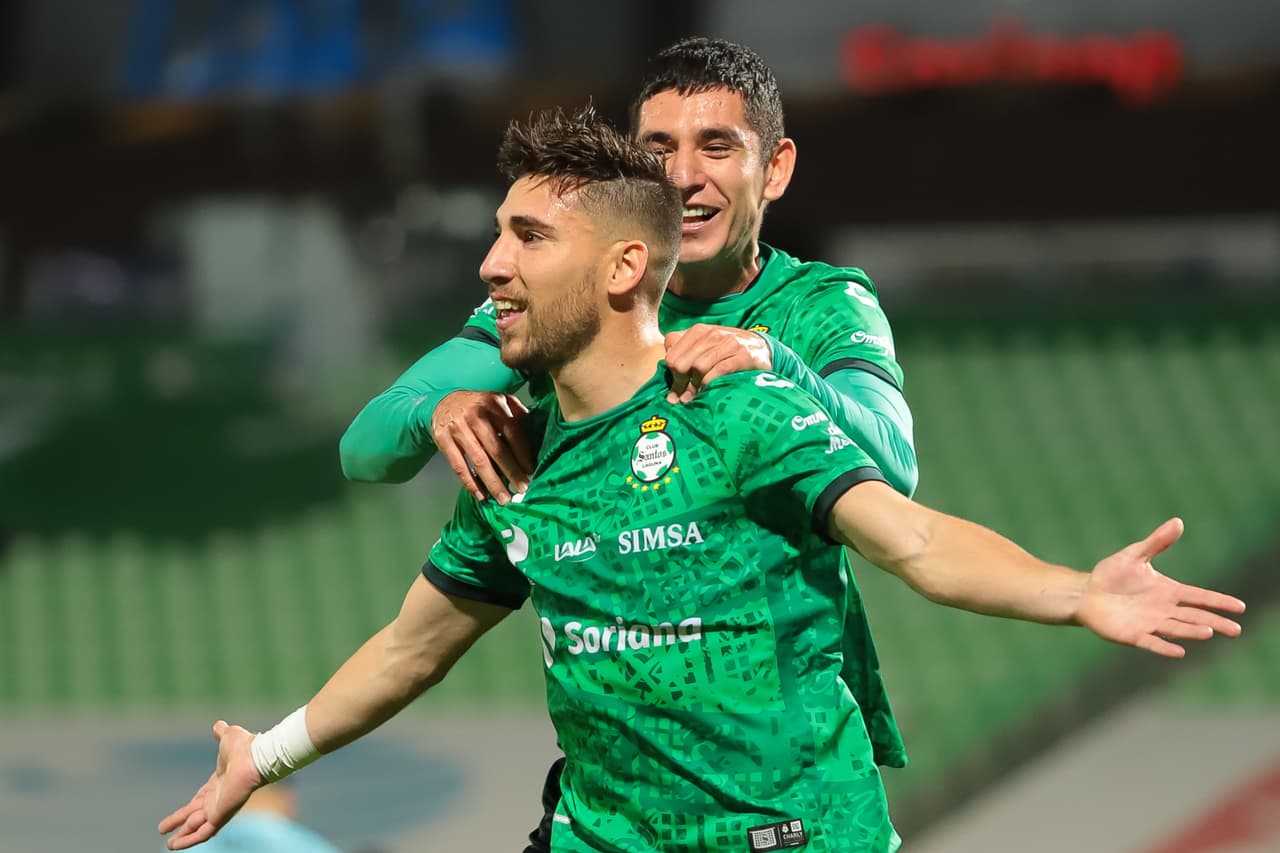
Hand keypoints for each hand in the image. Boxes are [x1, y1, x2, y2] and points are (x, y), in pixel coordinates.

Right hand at [158, 721, 262, 849]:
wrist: (255, 755)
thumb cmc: (245, 746)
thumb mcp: (227, 737)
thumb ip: (221, 733)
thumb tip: (218, 725)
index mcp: (219, 782)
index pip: (200, 798)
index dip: (189, 807)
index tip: (180, 814)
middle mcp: (219, 797)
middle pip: (194, 814)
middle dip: (180, 823)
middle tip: (164, 830)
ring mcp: (220, 807)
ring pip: (197, 827)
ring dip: (183, 836)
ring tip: (170, 845)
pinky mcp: (221, 815)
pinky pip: (204, 833)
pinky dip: (190, 840)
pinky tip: (174, 846)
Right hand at [431, 391, 532, 503]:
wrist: (444, 401)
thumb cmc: (478, 406)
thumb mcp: (499, 401)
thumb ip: (517, 414)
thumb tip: (536, 436)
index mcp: (494, 404)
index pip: (513, 431)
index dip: (523, 453)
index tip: (531, 470)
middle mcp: (476, 415)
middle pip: (497, 449)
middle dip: (512, 472)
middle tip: (522, 488)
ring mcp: (458, 427)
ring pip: (479, 461)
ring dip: (493, 483)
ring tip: (504, 498)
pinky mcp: (443, 439)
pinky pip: (459, 466)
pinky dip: (471, 483)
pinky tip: (481, 494)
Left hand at [664, 325, 771, 403]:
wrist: (761, 348)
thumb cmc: (727, 352)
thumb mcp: (704, 349)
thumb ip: (684, 361)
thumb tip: (671, 394)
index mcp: (697, 331)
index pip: (671, 356)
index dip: (671, 376)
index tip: (675, 390)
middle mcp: (711, 334)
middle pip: (682, 363)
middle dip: (680, 384)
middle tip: (683, 398)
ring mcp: (727, 343)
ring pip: (699, 367)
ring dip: (693, 388)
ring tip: (693, 399)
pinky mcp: (742, 355)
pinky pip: (719, 371)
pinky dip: (710, 384)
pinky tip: (709, 392)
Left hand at [1077, 518, 1245, 657]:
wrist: (1086, 592)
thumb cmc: (1112, 574)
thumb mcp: (1135, 555)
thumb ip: (1156, 542)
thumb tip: (1178, 521)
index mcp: (1168, 591)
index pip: (1199, 597)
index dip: (1219, 601)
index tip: (1240, 607)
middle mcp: (1164, 610)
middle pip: (1194, 617)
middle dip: (1215, 622)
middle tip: (1236, 630)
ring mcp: (1150, 623)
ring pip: (1176, 628)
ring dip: (1192, 631)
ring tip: (1209, 632)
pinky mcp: (1133, 635)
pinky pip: (1152, 642)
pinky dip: (1165, 646)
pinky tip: (1179, 652)